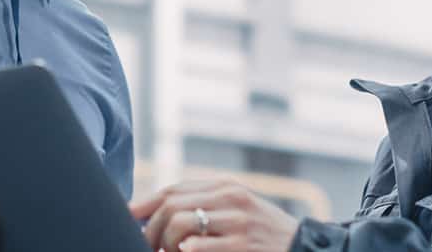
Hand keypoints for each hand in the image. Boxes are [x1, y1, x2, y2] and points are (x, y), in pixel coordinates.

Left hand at [129, 180, 301, 251]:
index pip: (172, 190)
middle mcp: (229, 197)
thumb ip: (204, 206)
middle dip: (151, 229)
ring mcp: (237, 221)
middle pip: (170, 206)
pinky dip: (186, 250)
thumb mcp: (237, 209)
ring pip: (179, 224)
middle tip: (149, 246)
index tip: (128, 217)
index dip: (145, 204)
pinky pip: (201, 245)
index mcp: (224, 187)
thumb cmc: (263, 232)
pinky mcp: (242, 244)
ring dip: (165, 243)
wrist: (303, 247)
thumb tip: (158, 215)